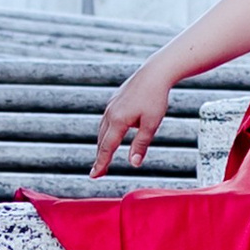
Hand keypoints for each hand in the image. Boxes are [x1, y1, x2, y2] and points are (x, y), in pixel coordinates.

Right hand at [93, 50, 179, 175]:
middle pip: (102, 141)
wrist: (155, 73)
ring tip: (103, 158)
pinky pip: (106, 121)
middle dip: (100, 157)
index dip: (101, 163)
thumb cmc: (155, 98)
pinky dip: (106, 133)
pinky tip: (110, 136)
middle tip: (98, 173)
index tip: (94, 175)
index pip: (107, 148)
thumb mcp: (151, 124)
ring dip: (102, 145)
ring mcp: (111, 106)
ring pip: (102, 130)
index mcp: (118, 120)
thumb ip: (141, 145)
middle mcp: (110, 113)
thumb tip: (133, 164)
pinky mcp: (114, 101)